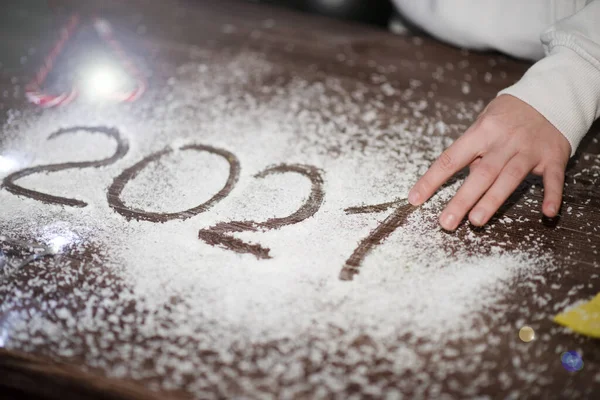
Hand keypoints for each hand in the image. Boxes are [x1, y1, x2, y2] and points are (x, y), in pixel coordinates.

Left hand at [408, 94, 570, 230]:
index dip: (432, 180)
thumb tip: (462, 181)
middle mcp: (503, 141)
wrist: (550, 96)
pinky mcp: (553, 156)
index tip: (415, 199)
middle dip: (462, 199)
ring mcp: (529, 149)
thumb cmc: (507, 116)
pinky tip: (547, 213)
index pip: (451, 158)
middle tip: (446, 222)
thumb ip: (473, 152)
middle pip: (481, 173)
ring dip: (493, 200)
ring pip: (509, 177)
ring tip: (476, 221)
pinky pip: (553, 179)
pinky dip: (552, 195)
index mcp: (481, 132)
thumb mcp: (484, 124)